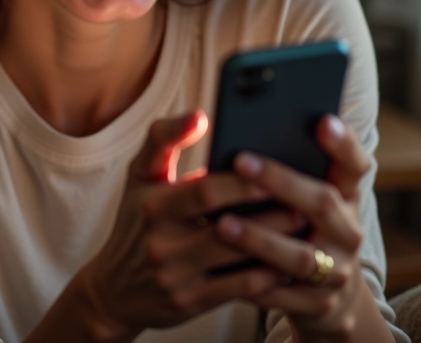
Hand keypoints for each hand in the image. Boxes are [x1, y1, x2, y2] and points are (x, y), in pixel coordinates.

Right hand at [77, 110, 304, 339]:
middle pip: (227, 227)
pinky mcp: (189, 303)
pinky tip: (286, 260)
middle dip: (268, 212)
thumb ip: (164, 137)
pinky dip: (265, 275)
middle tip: (303, 198)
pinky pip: (237, 289)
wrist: (116, 286)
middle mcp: (161, 243)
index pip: (204, 191)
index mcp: (152, 204)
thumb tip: (200, 116)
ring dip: (275, 242)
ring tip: (303, 224)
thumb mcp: (139, 174)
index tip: (272, 169)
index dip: (241, 183)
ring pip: (237, 260)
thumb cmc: (137, 217)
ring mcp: (175, 277)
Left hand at [216, 115, 372, 339]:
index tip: (322, 120)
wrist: (331, 299)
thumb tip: (247, 125)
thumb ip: (289, 167)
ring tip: (222, 223)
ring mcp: (337, 271)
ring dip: (259, 238)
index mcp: (346, 196)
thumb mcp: (307, 197)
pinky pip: (283, 295)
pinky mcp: (318, 306)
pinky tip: (223, 268)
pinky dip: (254, 283)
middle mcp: (348, 232)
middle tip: (241, 160)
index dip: (343, 144)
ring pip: (300, 255)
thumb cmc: (302, 226)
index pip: (355, 165)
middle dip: (281, 181)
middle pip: (323, 202)